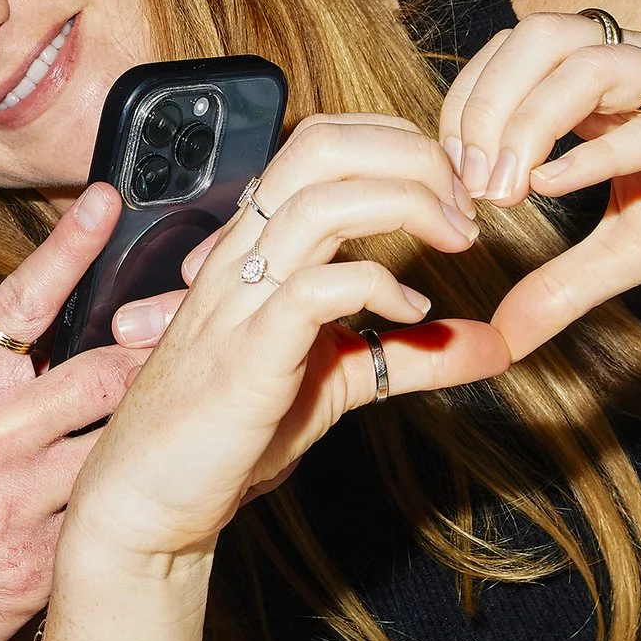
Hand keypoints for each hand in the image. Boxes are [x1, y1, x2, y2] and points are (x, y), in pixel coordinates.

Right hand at [0, 184, 160, 640]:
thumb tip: (46, 337)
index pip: (17, 303)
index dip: (68, 247)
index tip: (107, 200)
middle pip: (95, 374)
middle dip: (149, 359)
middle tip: (190, 339)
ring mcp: (14, 502)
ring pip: (116, 442)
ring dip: (160, 428)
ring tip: (203, 407)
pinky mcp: (43, 561)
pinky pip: (116, 513)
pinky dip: (155, 496)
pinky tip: (187, 484)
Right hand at [63, 116, 510, 572]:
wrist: (146, 496)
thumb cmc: (223, 431)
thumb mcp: (338, 378)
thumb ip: (413, 354)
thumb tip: (493, 344)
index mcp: (257, 247)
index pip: (325, 144)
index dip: (401, 147)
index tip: (454, 197)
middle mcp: (244, 258)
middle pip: (322, 147)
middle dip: (411, 155)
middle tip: (464, 209)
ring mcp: (241, 302)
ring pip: (320, 201)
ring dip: (409, 204)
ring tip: (455, 242)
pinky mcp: (248, 356)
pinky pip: (315, 288)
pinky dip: (378, 285)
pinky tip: (410, 312)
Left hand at [437, 13, 640, 357]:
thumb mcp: (636, 248)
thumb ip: (564, 284)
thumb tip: (502, 337)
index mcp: (609, 81)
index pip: (510, 54)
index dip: (465, 105)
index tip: (445, 177)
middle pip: (537, 35)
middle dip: (484, 105)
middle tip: (465, 185)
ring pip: (588, 61)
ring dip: (527, 124)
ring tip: (503, 192)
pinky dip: (598, 151)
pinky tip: (552, 187)